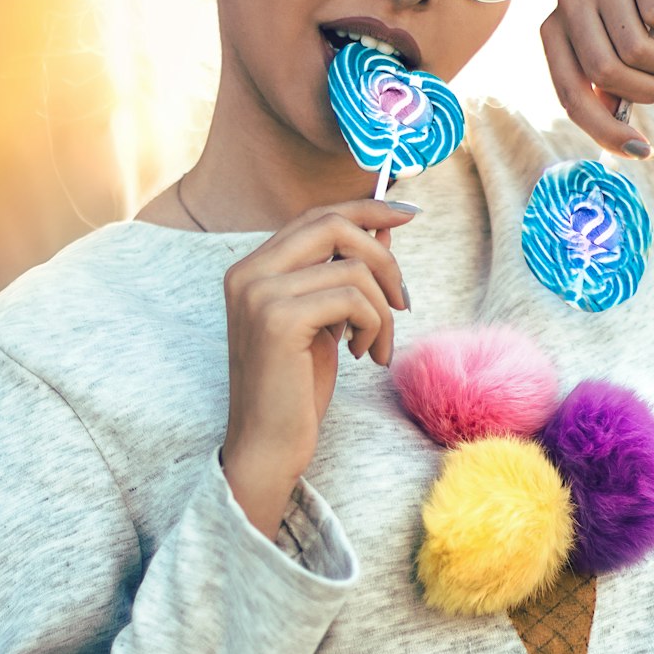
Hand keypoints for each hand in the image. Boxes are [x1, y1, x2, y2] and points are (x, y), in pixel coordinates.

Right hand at [219, 199, 414, 537]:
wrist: (267, 445)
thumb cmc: (295, 388)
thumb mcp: (327, 320)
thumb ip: (345, 272)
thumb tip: (385, 226)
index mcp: (252, 268)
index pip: (316, 215)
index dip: (365, 208)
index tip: (406, 214)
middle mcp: (248, 272)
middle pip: (333, 224)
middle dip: (383, 259)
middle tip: (402, 302)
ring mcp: (259, 293)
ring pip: (352, 267)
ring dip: (382, 309)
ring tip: (376, 346)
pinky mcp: (278, 319)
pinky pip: (352, 298)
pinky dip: (373, 325)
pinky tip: (363, 355)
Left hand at [540, 0, 653, 157]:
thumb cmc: (630, 17)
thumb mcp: (610, 52)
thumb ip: (606, 92)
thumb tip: (623, 143)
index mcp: (552, 32)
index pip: (571, 96)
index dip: (605, 130)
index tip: (642, 151)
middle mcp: (568, 3)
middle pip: (606, 74)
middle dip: (646, 92)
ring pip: (636, 51)